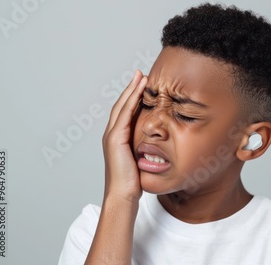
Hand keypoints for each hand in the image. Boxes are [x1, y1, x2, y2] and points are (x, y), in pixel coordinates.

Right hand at [102, 70, 146, 202]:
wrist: (122, 196)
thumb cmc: (132, 183)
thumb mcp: (141, 162)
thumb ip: (145, 150)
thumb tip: (158, 147)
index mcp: (117, 139)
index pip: (125, 112)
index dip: (133, 97)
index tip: (142, 85)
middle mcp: (112, 134)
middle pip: (122, 104)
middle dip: (131, 88)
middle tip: (140, 74)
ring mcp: (112, 136)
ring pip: (122, 106)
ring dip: (131, 90)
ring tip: (141, 76)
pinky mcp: (115, 139)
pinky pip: (125, 115)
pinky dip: (131, 101)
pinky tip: (139, 91)